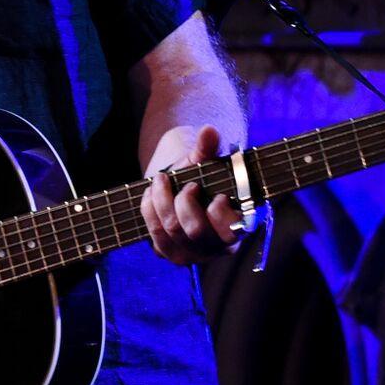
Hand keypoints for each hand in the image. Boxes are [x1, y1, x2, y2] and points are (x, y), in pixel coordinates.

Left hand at [140, 124, 241, 265]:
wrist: (178, 189)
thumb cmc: (199, 177)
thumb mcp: (204, 163)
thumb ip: (208, 148)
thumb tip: (209, 130)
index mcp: (235, 228)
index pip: (231, 231)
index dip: (221, 212)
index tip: (218, 194)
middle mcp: (215, 247)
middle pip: (195, 231)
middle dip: (185, 202)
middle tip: (187, 185)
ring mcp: (191, 254)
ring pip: (171, 231)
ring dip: (162, 201)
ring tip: (162, 181)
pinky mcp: (168, 253)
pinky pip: (154, 234)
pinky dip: (149, 210)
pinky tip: (150, 193)